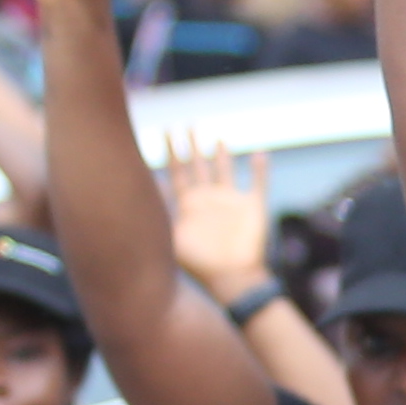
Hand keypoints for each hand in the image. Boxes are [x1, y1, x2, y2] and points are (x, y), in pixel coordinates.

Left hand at [160, 135, 275, 288]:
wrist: (232, 280)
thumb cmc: (199, 263)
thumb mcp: (171, 233)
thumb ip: (160, 209)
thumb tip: (145, 183)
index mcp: (188, 204)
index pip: (176, 171)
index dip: (171, 151)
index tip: (166, 130)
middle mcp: (208, 199)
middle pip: (198, 166)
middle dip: (191, 146)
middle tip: (186, 124)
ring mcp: (231, 203)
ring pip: (225, 170)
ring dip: (222, 154)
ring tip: (217, 138)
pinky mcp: (253, 208)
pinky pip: (258, 183)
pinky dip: (260, 169)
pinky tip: (259, 153)